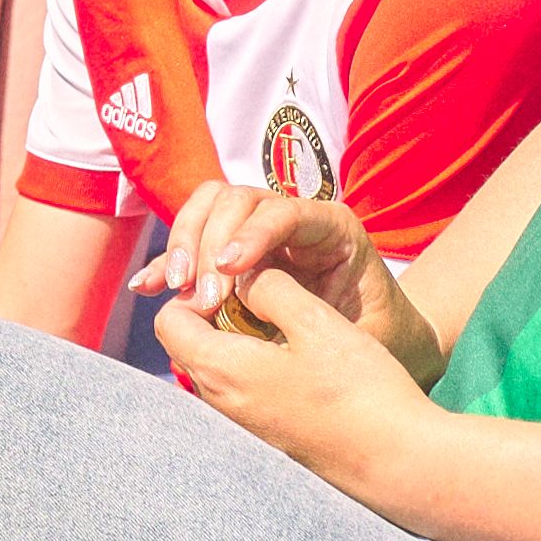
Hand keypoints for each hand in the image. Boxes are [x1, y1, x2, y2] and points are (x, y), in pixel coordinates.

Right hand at [143, 182, 388, 336]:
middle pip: (235, 199)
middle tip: (199, 293)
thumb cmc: (384, 336)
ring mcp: (262, 230)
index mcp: (332, 226)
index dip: (249, 236)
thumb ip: (313, 317)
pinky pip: (195, 243)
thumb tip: (249, 309)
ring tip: (175, 289)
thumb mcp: (363, 329)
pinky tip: (147, 287)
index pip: (282, 212)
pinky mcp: (237, 252)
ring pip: (208, 207)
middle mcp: (293, 217)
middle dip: (208, 242)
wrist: (392, 340)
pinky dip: (170, 262)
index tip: (226, 272)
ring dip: (184, 244)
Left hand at [158, 263, 446, 502]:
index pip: (169, 320)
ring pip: (216, 369)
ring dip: (238, 341)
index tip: (240, 280)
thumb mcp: (316, 322)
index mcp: (222, 371)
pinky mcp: (266, 441)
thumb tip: (244, 277)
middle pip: (189, 345)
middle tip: (265, 298)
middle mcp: (220, 406)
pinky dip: (256, 370)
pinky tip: (300, 364)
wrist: (401, 463)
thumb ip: (270, 288)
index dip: (197, 290)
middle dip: (216, 313)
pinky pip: (241, 394)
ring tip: (287, 328)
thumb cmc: (360, 390)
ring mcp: (242, 429)